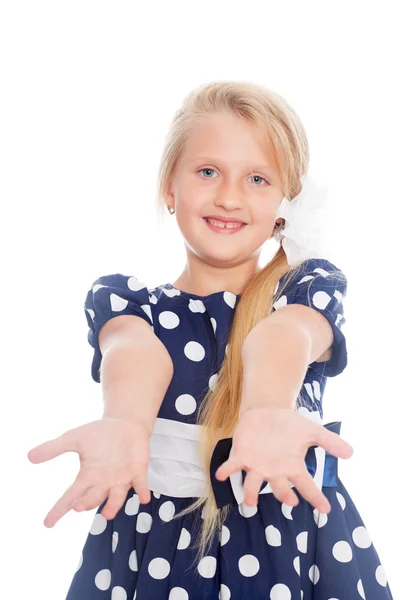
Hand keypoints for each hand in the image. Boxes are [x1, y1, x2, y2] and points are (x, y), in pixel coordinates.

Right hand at [27, 418, 150, 527]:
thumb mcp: (74, 438)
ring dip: (113, 505)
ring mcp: (122, 478)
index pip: (71, 496)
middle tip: (78, 506)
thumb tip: (29, 456)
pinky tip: (144, 498)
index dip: (59, 509)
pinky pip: (141, 484)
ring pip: (117, 497)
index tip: (48, 523)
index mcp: (88, 476)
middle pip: (93, 498)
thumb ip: (54, 448)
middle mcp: (104, 482)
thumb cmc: (99, 434)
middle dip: (86, 504)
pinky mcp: (138, 471)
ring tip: (107, 513)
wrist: (124, 423)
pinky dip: (142, 491)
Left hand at [215, 407, 352, 512]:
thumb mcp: (312, 431)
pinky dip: (226, 471)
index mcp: (292, 467)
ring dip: (251, 493)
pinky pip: (233, 467)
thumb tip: (351, 452)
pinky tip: (221, 475)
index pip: (307, 486)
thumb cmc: (289, 425)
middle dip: (284, 495)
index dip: (316, 498)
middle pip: (280, 489)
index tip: (326, 509)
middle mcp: (274, 471)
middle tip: (290, 501)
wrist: (266, 412)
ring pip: (253, 484)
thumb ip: (329, 442)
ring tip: (250, 501)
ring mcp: (257, 466)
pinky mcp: (241, 456)